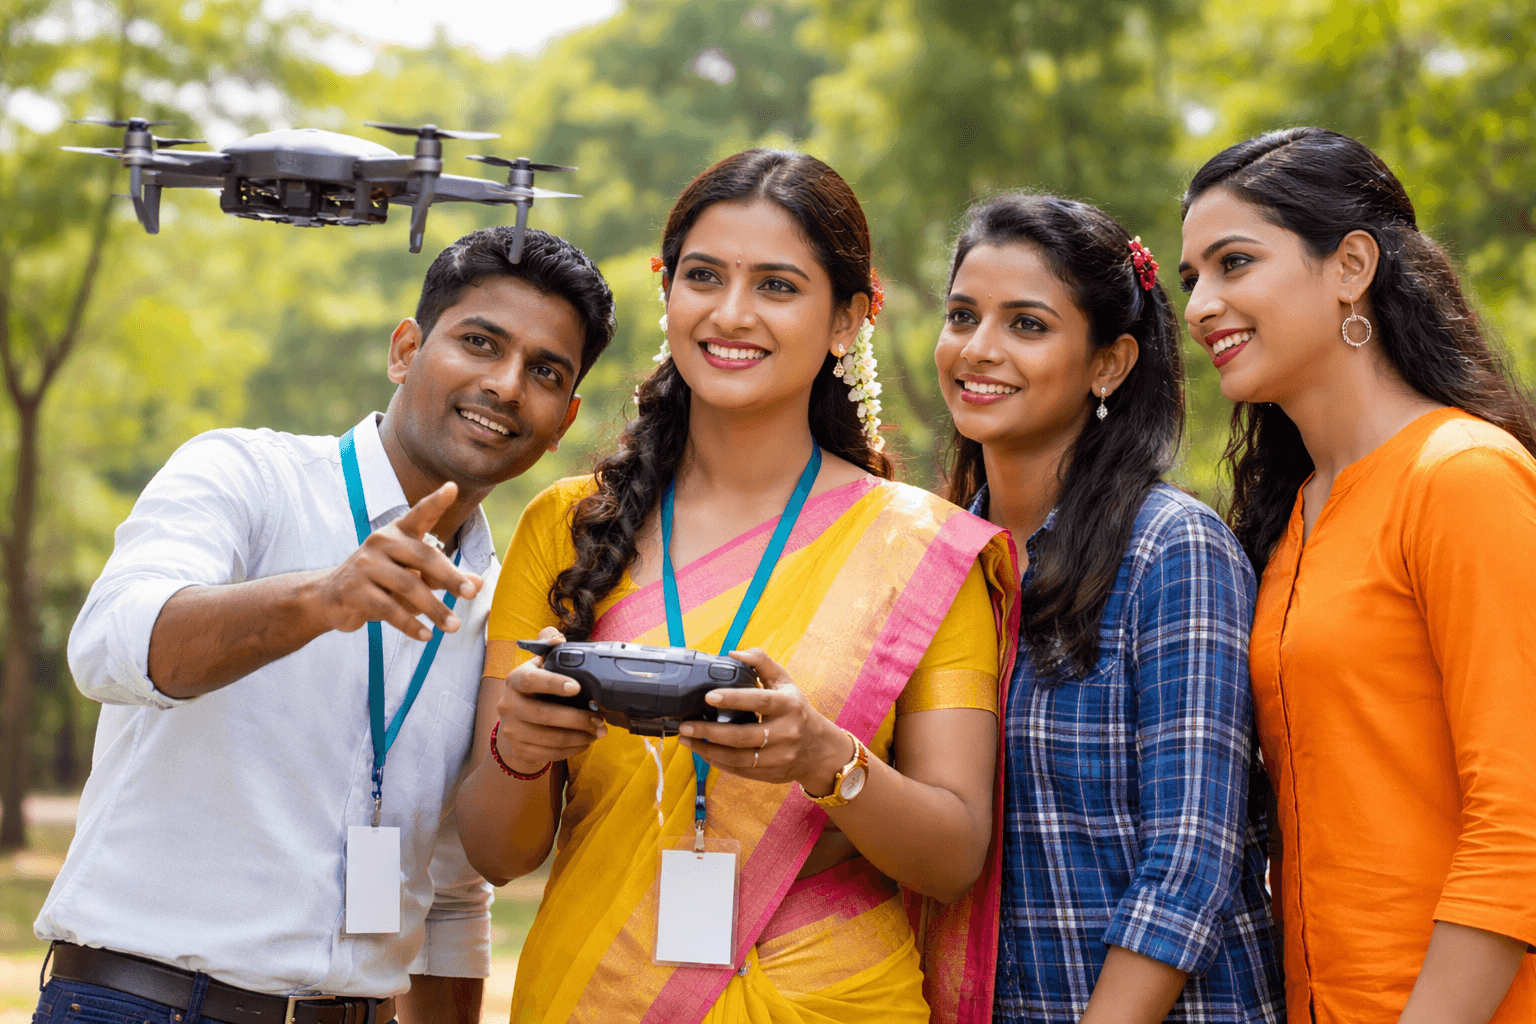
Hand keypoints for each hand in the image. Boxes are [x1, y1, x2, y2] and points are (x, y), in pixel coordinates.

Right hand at [311, 481, 481, 641]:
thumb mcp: (414, 577)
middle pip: (423, 557)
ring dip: (434, 609)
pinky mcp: (353, 589)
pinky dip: (410, 624)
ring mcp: (365, 564)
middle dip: (449, 577)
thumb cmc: (382, 583)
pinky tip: (427, 635)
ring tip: (454, 626)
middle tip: (471, 594)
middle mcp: (382, 542)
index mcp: (398, 532)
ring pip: (407, 586)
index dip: (436, 502)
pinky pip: (388, 608)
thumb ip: (444, 577)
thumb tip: (478, 583)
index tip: (452, 488)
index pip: (420, 514)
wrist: (330, 598)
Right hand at [493, 626, 606, 773]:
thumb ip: (547, 645)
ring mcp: (512, 730)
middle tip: (599, 719)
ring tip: (598, 732)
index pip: (531, 681)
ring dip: (579, 737)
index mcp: (515, 680)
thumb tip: (557, 638)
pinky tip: (585, 742)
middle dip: (577, 718)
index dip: (553, 684)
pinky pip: (548, 754)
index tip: (577, 687)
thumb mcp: (538, 664)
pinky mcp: (520, 749)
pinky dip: (571, 750)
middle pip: (544, 715)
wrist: (515, 720)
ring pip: (549, 738)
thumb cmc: (534, 688)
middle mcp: (508, 705)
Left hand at [678, 648, 849, 793]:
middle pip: (744, 735)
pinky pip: (741, 771)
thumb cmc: (797, 710)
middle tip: (686, 726)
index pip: (760, 701)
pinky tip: (703, 753)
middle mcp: (787, 733)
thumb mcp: (785, 683)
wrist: (820, 750)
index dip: (734, 699)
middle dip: (710, 732)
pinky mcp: (772, 774)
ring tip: (688, 740)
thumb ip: (762, 664)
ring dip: (708, 750)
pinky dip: (718, 763)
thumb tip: (733, 654)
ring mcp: (780, 757)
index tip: (708, 697)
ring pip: (739, 758)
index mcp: (789, 706)